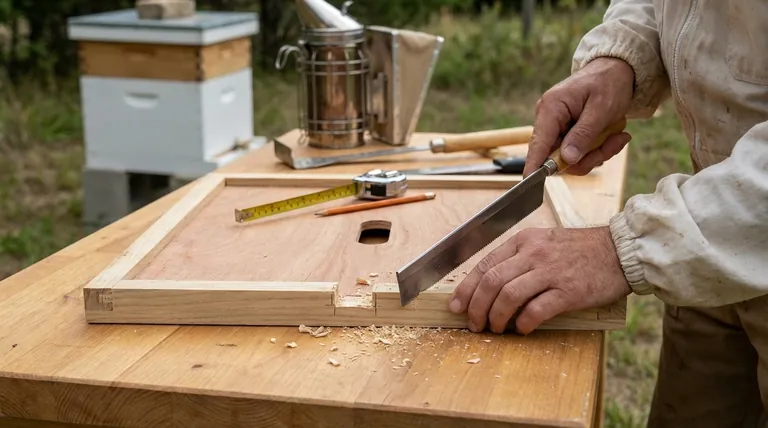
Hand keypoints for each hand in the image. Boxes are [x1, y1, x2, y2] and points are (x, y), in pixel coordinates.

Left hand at [448, 226, 630, 334]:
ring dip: (496, 317)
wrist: (620, 251)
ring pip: (508, 295)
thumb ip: (519, 260)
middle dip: (476, 307)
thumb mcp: (544, 243)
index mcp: (523, 241)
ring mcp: (550, 271)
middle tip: (474, 324)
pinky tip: (523, 329)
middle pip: (491, 281)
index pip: (484, 264)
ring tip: (496, 329)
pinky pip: (536, 309)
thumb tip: (491, 287)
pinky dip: (524, 323)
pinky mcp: (568, 291)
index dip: (466, 288)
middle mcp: (533, 253)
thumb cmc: (581, 250)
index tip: (457, 306)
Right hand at [524, 57, 635, 176]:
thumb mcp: (601, 110)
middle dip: (588, 157)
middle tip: (614, 144)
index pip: (538, 143)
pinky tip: (613, 136)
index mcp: (551, 108)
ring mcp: (557, 127)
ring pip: (570, 158)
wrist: (616, 70)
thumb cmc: (608, 83)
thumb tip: (566, 159)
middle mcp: (548, 119)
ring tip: (617, 137)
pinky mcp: (566, 132)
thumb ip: (583, 135)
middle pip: (557, 156)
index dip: (534, 164)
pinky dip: (597, 148)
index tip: (530, 182)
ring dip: (597, 153)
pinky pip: (578, 152)